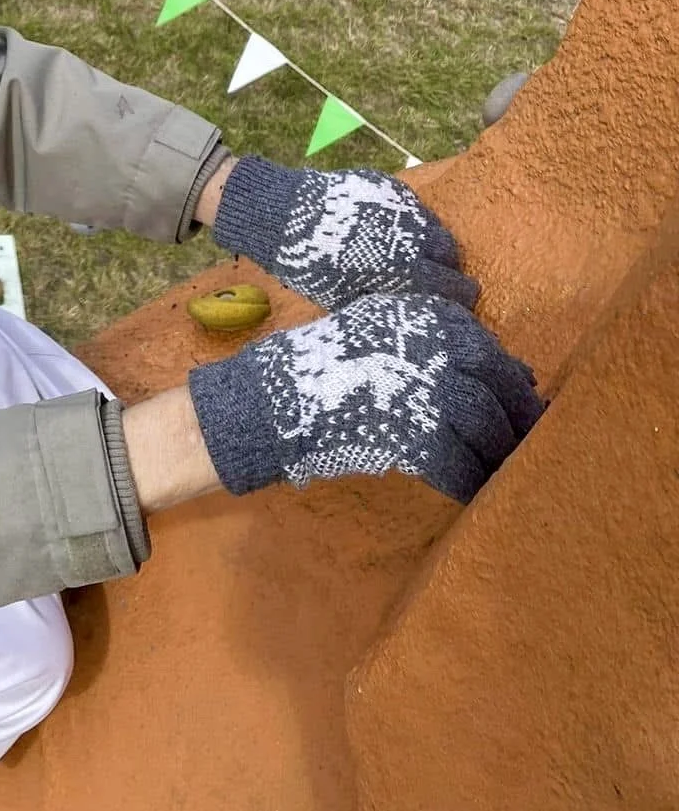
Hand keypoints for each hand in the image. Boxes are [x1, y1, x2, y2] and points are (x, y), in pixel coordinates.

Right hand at [186, 292, 542, 503]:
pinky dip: (471, 483)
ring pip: (488, 431)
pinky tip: (472, 491)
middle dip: (518, 421)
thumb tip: (523, 374)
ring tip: (502, 469)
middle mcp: (439, 350)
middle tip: (528, 442)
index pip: (491, 354)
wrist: (283, 394)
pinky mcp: (416, 438)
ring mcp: (429, 394)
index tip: (523, 404)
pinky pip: (461, 468)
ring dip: (500, 455)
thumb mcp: (390, 332)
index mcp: (435, 318)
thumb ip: (448, 347)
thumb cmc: (334, 360)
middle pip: (500, 390)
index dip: (512, 385)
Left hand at [211, 155, 477, 311]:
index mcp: (407, 271)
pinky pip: (413, 208)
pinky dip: (409, 221)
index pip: (455, 286)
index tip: (460, 301)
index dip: (459, 296)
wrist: (285, 215)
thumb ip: (386, 302)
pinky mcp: (391, 188)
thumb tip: (410, 309)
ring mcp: (405, 207)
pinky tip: (389, 229)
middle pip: (450, 254)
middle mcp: (414, 236)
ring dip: (430, 242)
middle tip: (434, 276)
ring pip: (435, 227)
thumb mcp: (347, 300)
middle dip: (446, 267)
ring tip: (412, 252)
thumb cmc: (311, 268)